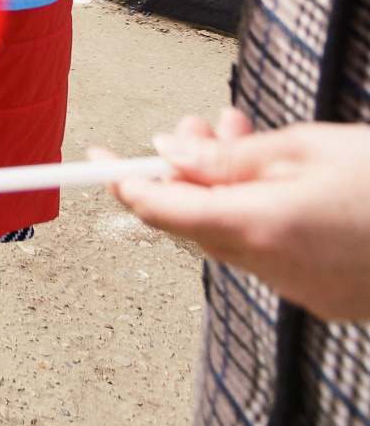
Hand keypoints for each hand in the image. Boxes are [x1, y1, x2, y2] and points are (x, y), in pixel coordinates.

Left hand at [100, 112, 369, 321]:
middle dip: (187, 172)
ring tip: (244, 141)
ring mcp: (302, 290)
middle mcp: (274, 268)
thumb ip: (229, 156)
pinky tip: (282, 187)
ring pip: (235, 237)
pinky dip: (262, 220)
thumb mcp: (306, 147)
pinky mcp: (327, 298)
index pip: (162, 210)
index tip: (98, 159)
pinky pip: (273, 256)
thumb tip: (168, 155)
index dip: (124, 181)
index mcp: (259, 227)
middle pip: (197, 222)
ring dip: (226, 191)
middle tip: (197, 127)